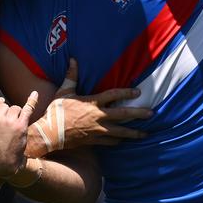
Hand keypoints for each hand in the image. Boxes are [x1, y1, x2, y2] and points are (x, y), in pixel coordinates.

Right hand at [0, 91, 37, 178]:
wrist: (2, 162)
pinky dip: (32, 101)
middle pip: (7, 105)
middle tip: (7, 128)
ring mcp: (9, 121)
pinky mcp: (21, 125)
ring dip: (17, 116)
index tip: (2, 114)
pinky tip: (35, 94)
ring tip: (14, 129)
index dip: (0, 108)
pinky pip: (27, 108)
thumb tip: (2, 100)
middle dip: (9, 113)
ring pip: (16, 108)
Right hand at [30, 59, 151, 155]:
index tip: (138, 92)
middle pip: (123, 115)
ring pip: (120, 132)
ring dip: (134, 133)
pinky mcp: (94, 141)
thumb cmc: (56, 112)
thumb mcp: (64, 91)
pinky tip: (125, 141)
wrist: (50, 134)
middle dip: (138, 114)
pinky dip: (119, 141)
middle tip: (152, 113)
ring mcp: (98, 130)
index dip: (127, 93)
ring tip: (146, 134)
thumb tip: (73, 60)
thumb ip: (71, 76)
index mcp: (92, 103)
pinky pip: (111, 142)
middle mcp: (98, 117)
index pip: (113, 95)